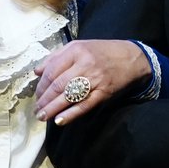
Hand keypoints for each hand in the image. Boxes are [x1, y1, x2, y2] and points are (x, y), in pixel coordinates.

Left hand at [35, 39, 151, 123]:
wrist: (131, 58)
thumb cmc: (102, 52)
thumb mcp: (78, 46)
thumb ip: (56, 57)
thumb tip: (36, 71)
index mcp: (76, 50)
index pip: (52, 71)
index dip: (41, 86)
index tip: (37, 96)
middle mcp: (84, 64)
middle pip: (58, 85)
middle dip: (44, 100)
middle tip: (37, 110)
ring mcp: (95, 79)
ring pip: (69, 96)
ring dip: (53, 109)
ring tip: (42, 117)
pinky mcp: (103, 93)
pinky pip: (84, 105)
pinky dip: (71, 114)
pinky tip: (60, 120)